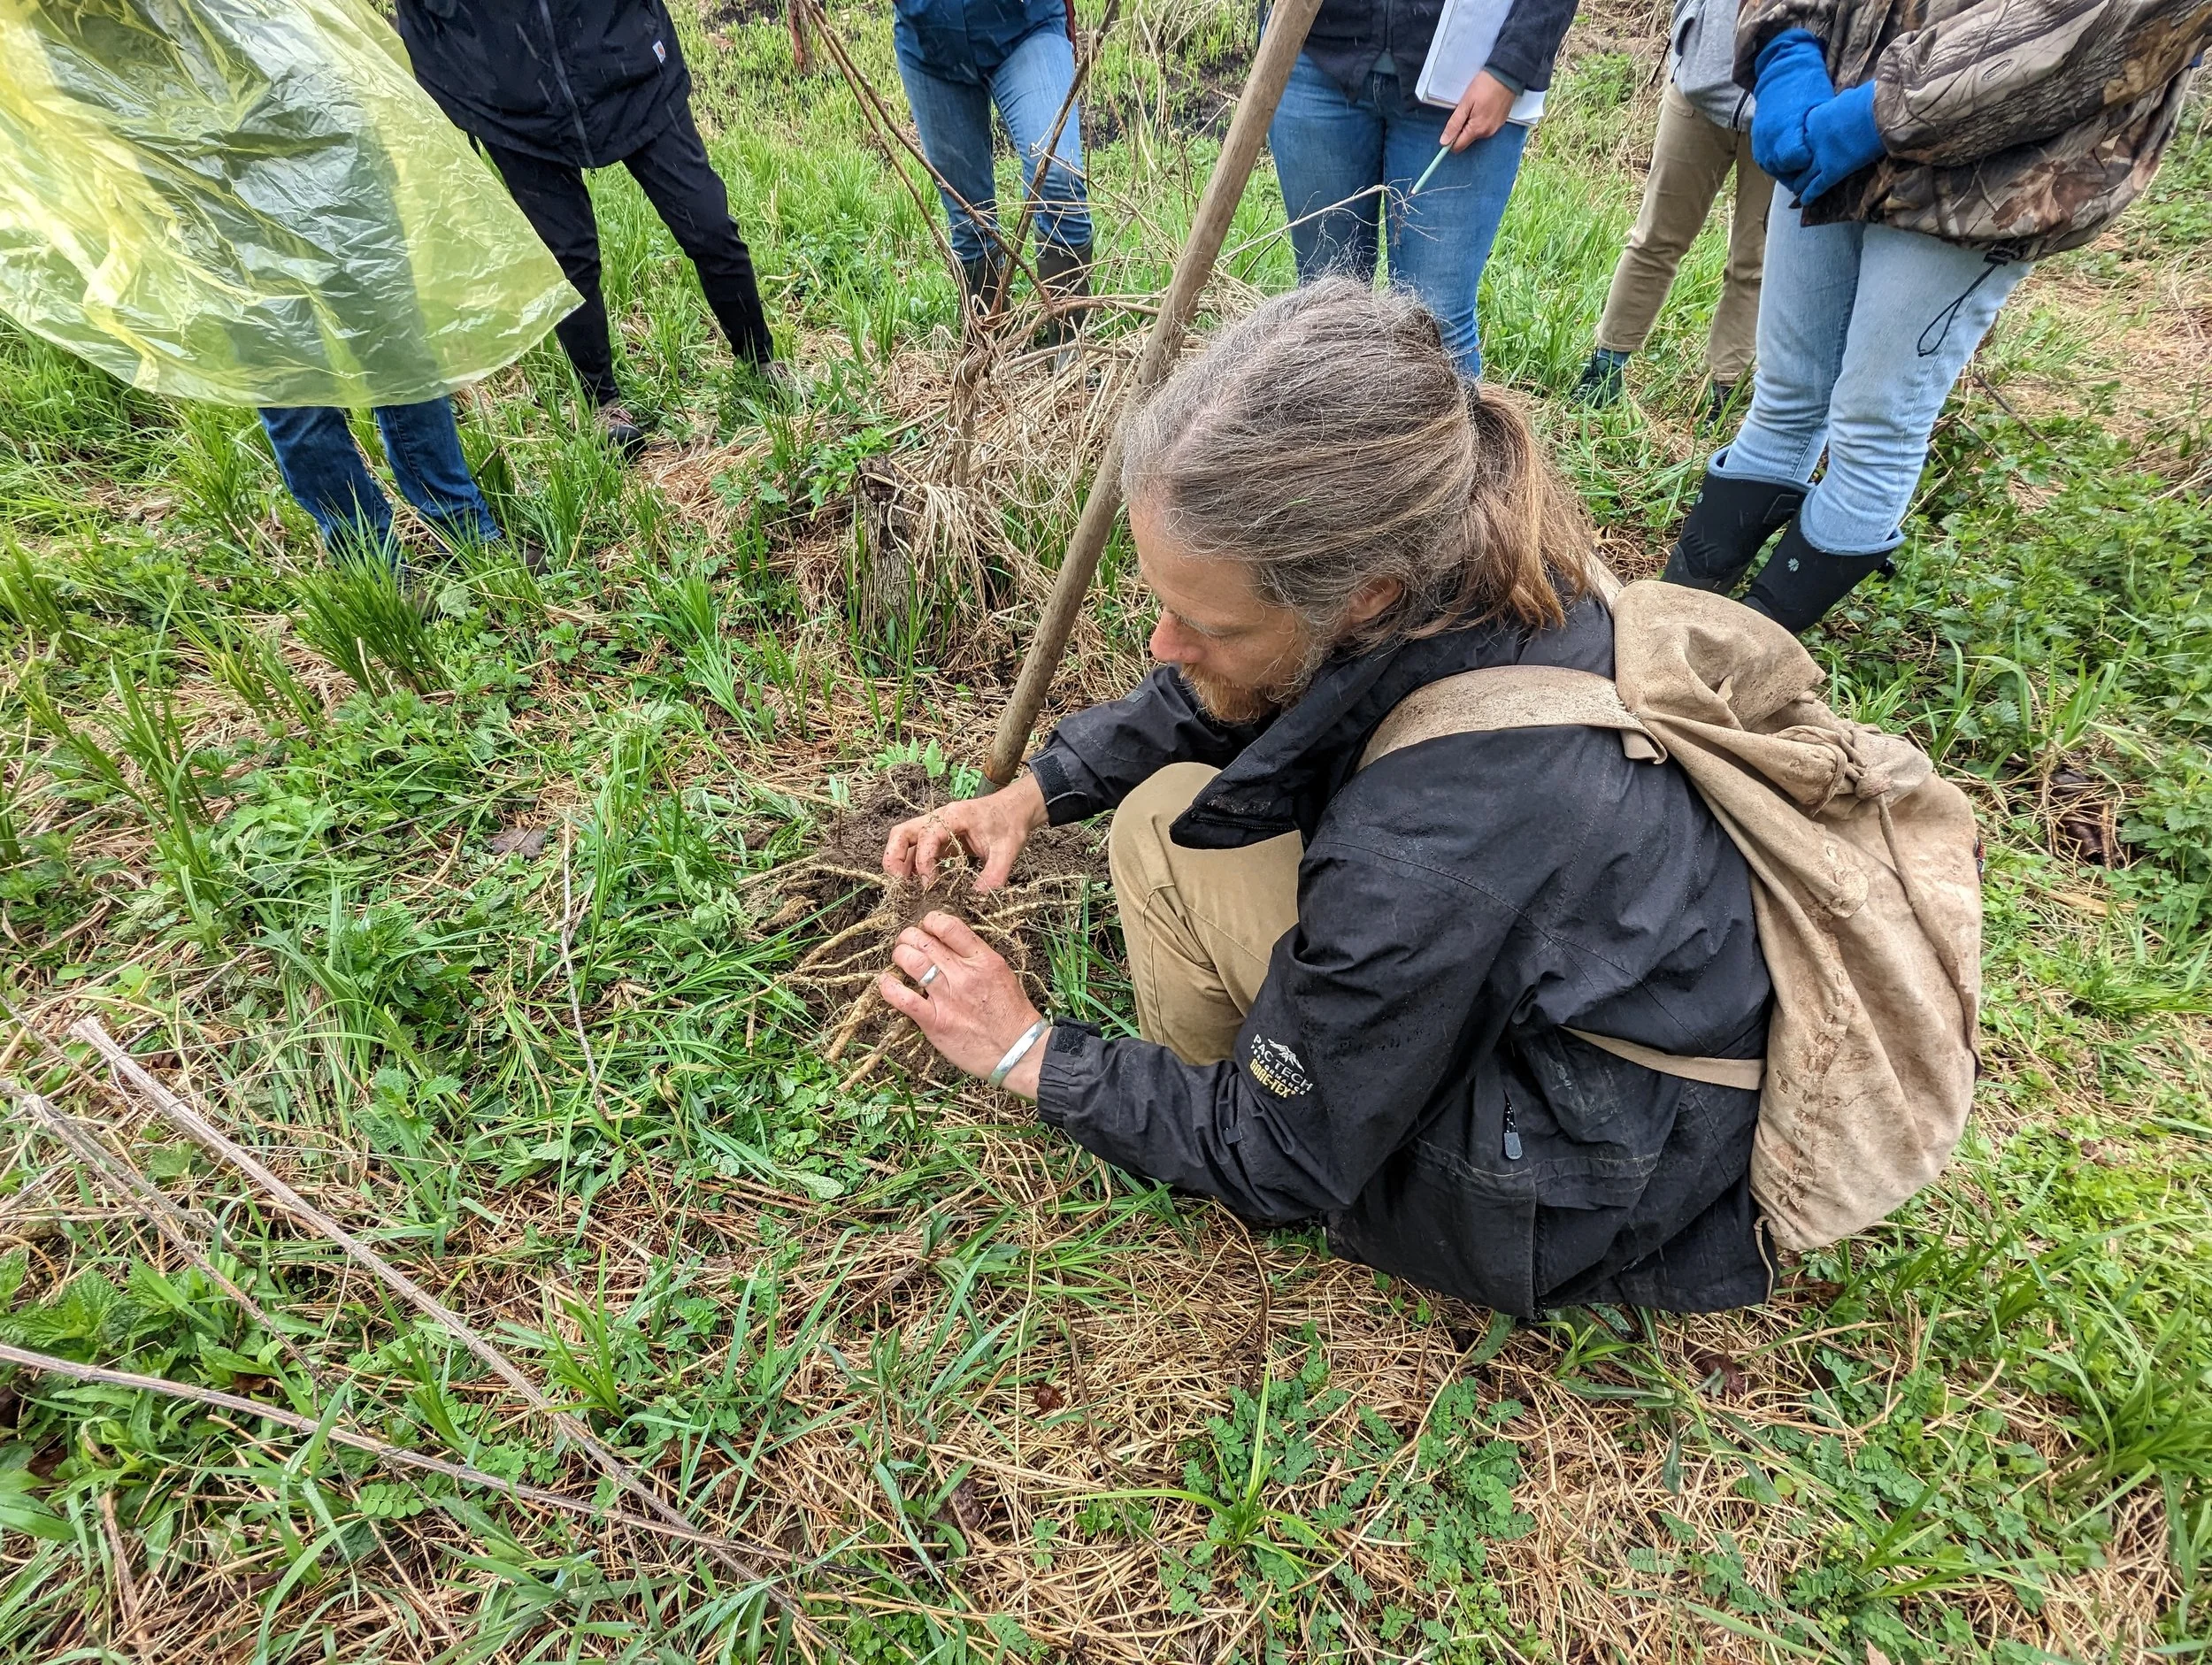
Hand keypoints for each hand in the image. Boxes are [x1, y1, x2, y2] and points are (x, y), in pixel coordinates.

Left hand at [878, 912, 1048, 1098]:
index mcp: (983, 960)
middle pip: (924, 941)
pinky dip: (889, 987)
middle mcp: (964, 975)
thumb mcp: (1001, 974)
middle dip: (909, 937)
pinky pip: (903, 998)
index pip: (949, 926)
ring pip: (911, 962)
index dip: (930, 921)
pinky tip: (886, 982)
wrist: (1018, 1051)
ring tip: (899, 958)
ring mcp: (947, 998)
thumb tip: (950, 944)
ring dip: (899, 955)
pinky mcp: (935, 1022)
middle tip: (907, 943)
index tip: (926, 927)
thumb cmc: (1011, 1015)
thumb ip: (977, 958)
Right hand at [881, 770, 1047, 890]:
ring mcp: (935, 827)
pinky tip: (915, 883)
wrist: (1015, 809)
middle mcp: (938, 818)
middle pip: (902, 833)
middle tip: (899, 884)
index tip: (929, 885)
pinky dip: (910, 864)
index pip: (926, 837)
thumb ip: (994, 874)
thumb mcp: (1007, 850)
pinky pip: (916, 848)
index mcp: (953, 817)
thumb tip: (977, 897)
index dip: (923, 862)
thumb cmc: (1010, 824)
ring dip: (898, 861)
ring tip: (903, 886)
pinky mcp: (938, 837)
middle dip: (895, 858)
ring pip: (903, 839)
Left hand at [1441, 70, 1515, 150]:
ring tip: (1475, 106)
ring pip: (1476, 133)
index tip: (1450, 126)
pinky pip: (1485, 127)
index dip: (1450, 139)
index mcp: (1477, 130)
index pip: (1458, 147)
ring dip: (1471, 123)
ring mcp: (1495, 128)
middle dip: (1461, 128)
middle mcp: (1487, 133)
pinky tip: (1483, 107)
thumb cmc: (1485, 86)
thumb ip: (1455, 124)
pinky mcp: (1500, 122)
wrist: (1507, 75)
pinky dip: (1480, 120)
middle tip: (1465, 110)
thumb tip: (1444, 142)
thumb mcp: (1465, 103)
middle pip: (1467, 139)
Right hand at [1749, 30, 1834, 186]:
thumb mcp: (1821, 107)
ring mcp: (1759, 143)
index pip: (1795, 160)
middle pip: (1784, 171)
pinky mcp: (1756, 144)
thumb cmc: (1808, 86)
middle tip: (1817, 167)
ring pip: (1775, 171)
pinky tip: (1794, 162)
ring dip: (1791, 172)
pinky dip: (1781, 166)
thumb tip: (1829, 154)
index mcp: (1784, 128)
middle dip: (1802, 172)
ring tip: (1807, 167)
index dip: (1810, 162)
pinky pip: (1768, 164)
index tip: (1820, 156)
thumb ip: (1820, 133)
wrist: (1782, 72)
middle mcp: (1767, 139)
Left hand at [1795, 80, 1883, 203]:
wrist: (1879, 113)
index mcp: (1813, 120)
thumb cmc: (1868, 100)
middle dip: (1795, 167)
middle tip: (1794, 174)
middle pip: (1798, 159)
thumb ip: (1838, 106)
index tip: (1801, 151)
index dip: (1800, 146)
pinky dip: (1810, 195)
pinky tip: (1805, 200)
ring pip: (1805, 175)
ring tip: (1797, 189)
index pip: (1800, 137)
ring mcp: (1821, 158)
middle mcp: (1812, 141)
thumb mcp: (1845, 99)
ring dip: (1800, 184)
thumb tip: (1845, 102)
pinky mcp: (1833, 171)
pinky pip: (1817, 186)